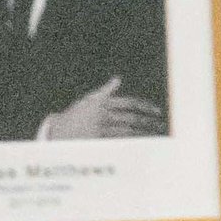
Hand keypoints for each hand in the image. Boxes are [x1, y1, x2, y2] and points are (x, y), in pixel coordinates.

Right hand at [41, 75, 166, 140]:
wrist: (59, 129)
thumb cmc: (76, 114)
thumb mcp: (89, 99)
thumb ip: (105, 91)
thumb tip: (117, 79)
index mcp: (101, 101)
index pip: (129, 102)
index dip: (144, 106)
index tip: (156, 111)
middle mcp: (102, 113)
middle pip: (131, 117)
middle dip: (148, 121)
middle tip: (161, 124)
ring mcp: (101, 126)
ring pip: (129, 129)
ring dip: (144, 132)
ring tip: (155, 134)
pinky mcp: (100, 137)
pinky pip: (120, 139)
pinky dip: (133, 140)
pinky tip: (143, 141)